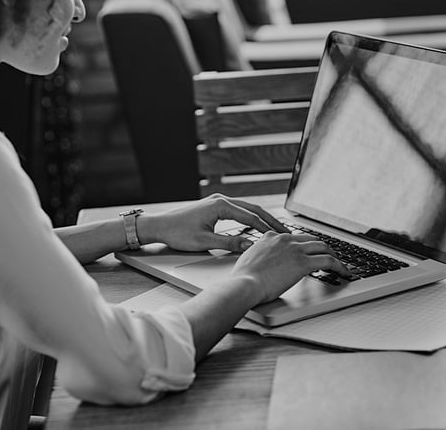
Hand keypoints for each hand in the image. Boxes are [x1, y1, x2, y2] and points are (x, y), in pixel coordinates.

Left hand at [137, 194, 288, 252]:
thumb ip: (229, 243)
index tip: (281, 236)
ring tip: (276, 229)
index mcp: (220, 206)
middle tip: (286, 231)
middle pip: (253, 209)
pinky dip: (251, 217)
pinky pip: (239, 210)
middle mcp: (221, 200)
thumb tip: (251, 245)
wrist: (159, 226)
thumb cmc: (178, 233)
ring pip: (247, 208)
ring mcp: (218, 202)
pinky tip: (257, 226)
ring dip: (262, 218)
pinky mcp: (215, 206)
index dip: (268, 228)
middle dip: (270, 220)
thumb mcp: (205, 242)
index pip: (251, 217)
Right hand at [231, 232, 349, 302]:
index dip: (305, 244)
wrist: (244, 283)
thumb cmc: (243, 277)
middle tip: (329, 256)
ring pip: (323, 247)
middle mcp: (285, 239)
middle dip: (322, 247)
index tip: (310, 251)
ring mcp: (295, 250)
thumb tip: (263, 263)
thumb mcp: (249, 259)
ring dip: (334, 255)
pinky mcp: (303, 263)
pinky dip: (339, 266)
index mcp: (271, 237)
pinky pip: (328, 261)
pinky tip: (343, 272)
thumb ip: (259, 256)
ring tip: (339, 264)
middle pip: (312, 239)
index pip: (295, 236)